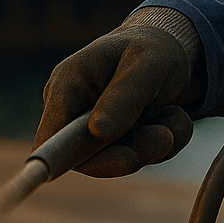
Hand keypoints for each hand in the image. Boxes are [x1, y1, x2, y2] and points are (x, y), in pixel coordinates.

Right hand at [33, 24, 199, 177]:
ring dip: (153, 145)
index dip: (58, 160)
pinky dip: (165, 143)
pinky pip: (142, 158)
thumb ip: (124, 97)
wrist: (173, 50)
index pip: (50, 137)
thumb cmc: (153, 49)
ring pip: (120, 161)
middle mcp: (75, 112)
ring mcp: (95, 131)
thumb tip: (96, 132)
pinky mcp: (118, 143)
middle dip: (129, 152)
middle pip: (87, 159)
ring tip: (172, 113)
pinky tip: (171, 115)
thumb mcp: (146, 64)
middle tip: (164, 136)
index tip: (75, 172)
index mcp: (68, 84)